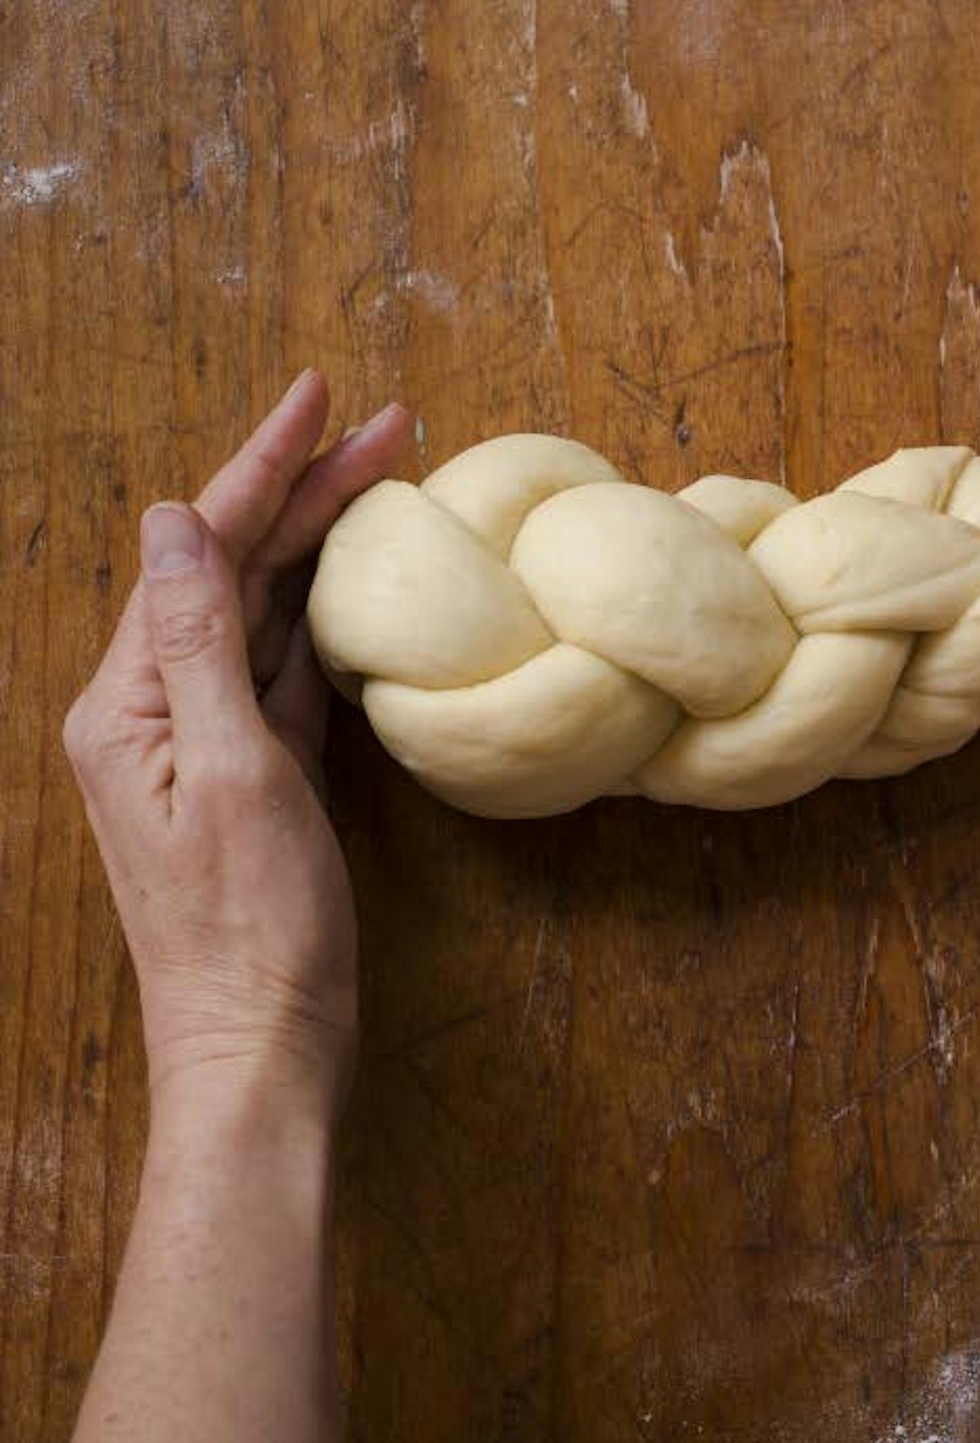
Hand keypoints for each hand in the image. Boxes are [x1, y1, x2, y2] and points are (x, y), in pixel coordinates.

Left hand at [62, 373, 409, 1121]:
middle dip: (304, 489)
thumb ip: (200, 643)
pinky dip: (321, 616)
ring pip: (263, 612)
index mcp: (129, 701)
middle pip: (234, 569)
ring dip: (319, 542)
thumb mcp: (230, 772)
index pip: (202, 550)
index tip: (320, 392)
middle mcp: (153, 710)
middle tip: (387, 424)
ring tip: (383, 476)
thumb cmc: (250, 928)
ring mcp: (200, 744)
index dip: (263, 465)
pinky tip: (356, 582)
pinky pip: (282, 669)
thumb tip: (169, 522)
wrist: (262, 1050)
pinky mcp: (249, 775)